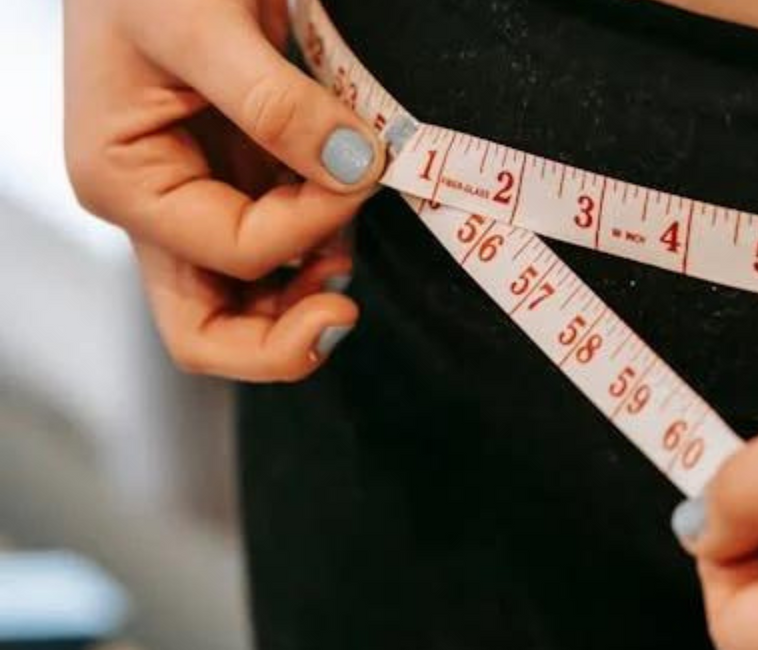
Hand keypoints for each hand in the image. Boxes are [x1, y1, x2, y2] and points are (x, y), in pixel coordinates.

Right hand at [64, 0, 385, 380]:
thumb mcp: (199, 22)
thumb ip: (272, 101)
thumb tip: (352, 166)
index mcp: (125, 183)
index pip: (234, 251)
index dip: (309, 223)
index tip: (360, 168)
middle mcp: (157, 210)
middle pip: (213, 329)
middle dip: (283, 339)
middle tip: (344, 310)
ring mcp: (198, 201)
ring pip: (250, 300)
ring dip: (308, 290)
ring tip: (350, 241)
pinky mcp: (236, 181)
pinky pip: (281, 245)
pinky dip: (319, 244)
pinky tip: (344, 209)